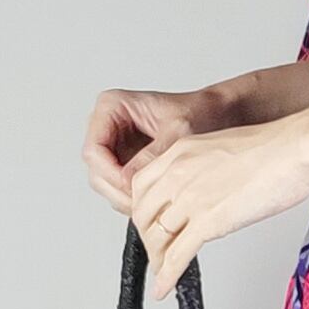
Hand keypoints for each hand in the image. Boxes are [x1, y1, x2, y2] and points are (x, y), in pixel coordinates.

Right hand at [82, 86, 211, 214]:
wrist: (214, 115)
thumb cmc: (197, 111)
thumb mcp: (178, 130)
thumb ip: (152, 154)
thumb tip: (129, 179)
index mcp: (112, 106)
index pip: (94, 149)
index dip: (110, 173)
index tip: (130, 186)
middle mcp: (107, 125)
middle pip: (96, 169)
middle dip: (117, 189)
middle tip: (141, 201)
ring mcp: (114, 145)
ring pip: (104, 182)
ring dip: (123, 197)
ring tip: (149, 201)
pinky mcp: (125, 162)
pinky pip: (118, 186)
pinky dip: (131, 197)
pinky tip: (150, 198)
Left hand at [129, 118, 308, 298]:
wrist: (294, 150)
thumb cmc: (273, 148)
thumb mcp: (222, 147)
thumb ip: (204, 168)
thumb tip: (207, 190)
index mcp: (180, 152)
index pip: (141, 186)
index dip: (142, 210)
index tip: (150, 223)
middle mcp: (177, 174)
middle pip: (143, 214)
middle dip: (148, 238)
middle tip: (157, 252)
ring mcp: (190, 198)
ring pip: (157, 237)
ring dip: (157, 259)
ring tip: (164, 271)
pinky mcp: (208, 221)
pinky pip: (177, 255)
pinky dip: (167, 276)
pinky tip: (164, 288)